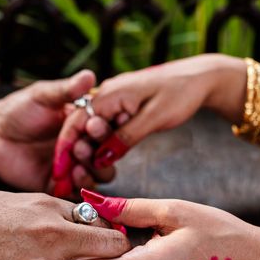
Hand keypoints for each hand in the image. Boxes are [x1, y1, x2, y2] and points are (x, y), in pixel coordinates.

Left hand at [0, 71, 114, 191]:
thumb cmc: (18, 110)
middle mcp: (84, 146)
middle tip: (82, 145)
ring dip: (93, 170)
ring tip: (79, 163)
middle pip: (108, 155)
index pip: (108, 128)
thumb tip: (89, 76)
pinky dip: (79, 187)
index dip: (107, 128)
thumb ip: (65, 90)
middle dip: (102, 152)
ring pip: (98, 175)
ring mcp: (74, 167)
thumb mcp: (42, 96)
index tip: (97, 124)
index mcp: (85, 124)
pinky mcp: (59, 185)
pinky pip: (77, 191)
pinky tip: (72, 178)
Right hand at [54, 54, 245, 174]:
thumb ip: (125, 138)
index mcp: (109, 93)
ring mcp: (115, 103)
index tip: (59, 172)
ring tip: (82, 178)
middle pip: (80, 129)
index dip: (65, 148)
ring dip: (87, 154)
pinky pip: (107, 131)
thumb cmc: (180, 93)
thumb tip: (101, 159)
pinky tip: (100, 164)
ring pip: (93, 132)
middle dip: (73, 155)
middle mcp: (107, 97)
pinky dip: (102, 148)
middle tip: (67, 181)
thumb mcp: (153, 118)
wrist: (200, 78)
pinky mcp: (124, 111)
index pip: (76, 122)